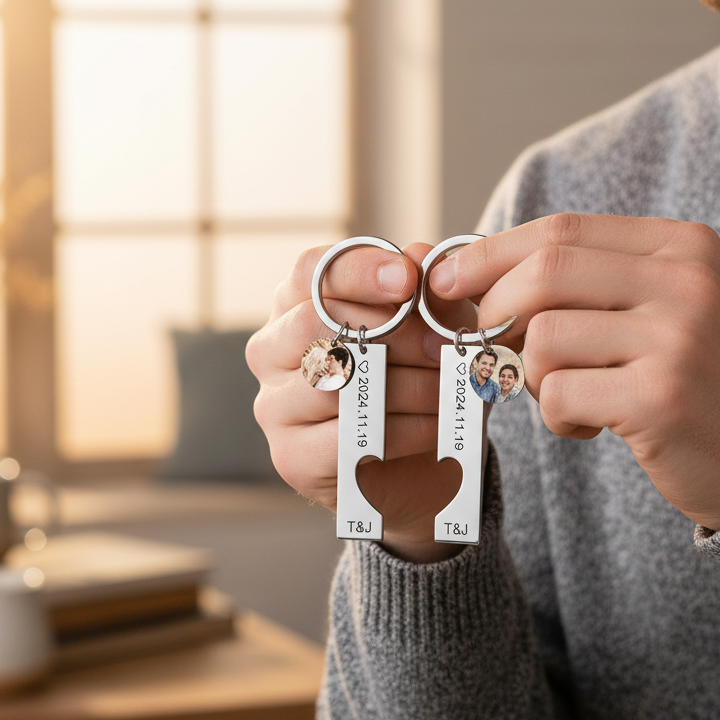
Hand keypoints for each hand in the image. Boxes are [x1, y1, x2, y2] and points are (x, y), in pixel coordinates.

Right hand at [246, 242, 472, 561]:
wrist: (423, 466)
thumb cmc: (422, 383)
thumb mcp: (439, 332)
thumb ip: (430, 295)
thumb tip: (418, 253)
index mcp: (296, 305)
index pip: (309, 271)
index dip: (359, 270)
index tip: (409, 280)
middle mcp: (271, 350)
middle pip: (313, 322)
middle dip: (391, 333)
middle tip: (442, 347)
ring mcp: (274, 405)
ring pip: (336, 383)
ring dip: (408, 385)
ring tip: (449, 389)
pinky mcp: (291, 457)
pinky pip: (349, 435)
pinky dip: (406, 429)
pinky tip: (436, 426)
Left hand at [429, 213, 719, 529]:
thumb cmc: (693, 381)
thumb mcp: (658, 307)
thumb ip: (586, 281)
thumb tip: (474, 274)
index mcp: (681, 245)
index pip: (561, 230)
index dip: (491, 253)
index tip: (446, 280)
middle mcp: (686, 281)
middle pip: (544, 273)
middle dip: (496, 315)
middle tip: (497, 352)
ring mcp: (678, 338)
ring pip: (543, 339)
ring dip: (531, 377)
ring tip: (568, 396)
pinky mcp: (662, 398)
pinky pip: (559, 395)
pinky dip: (557, 418)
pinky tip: (591, 426)